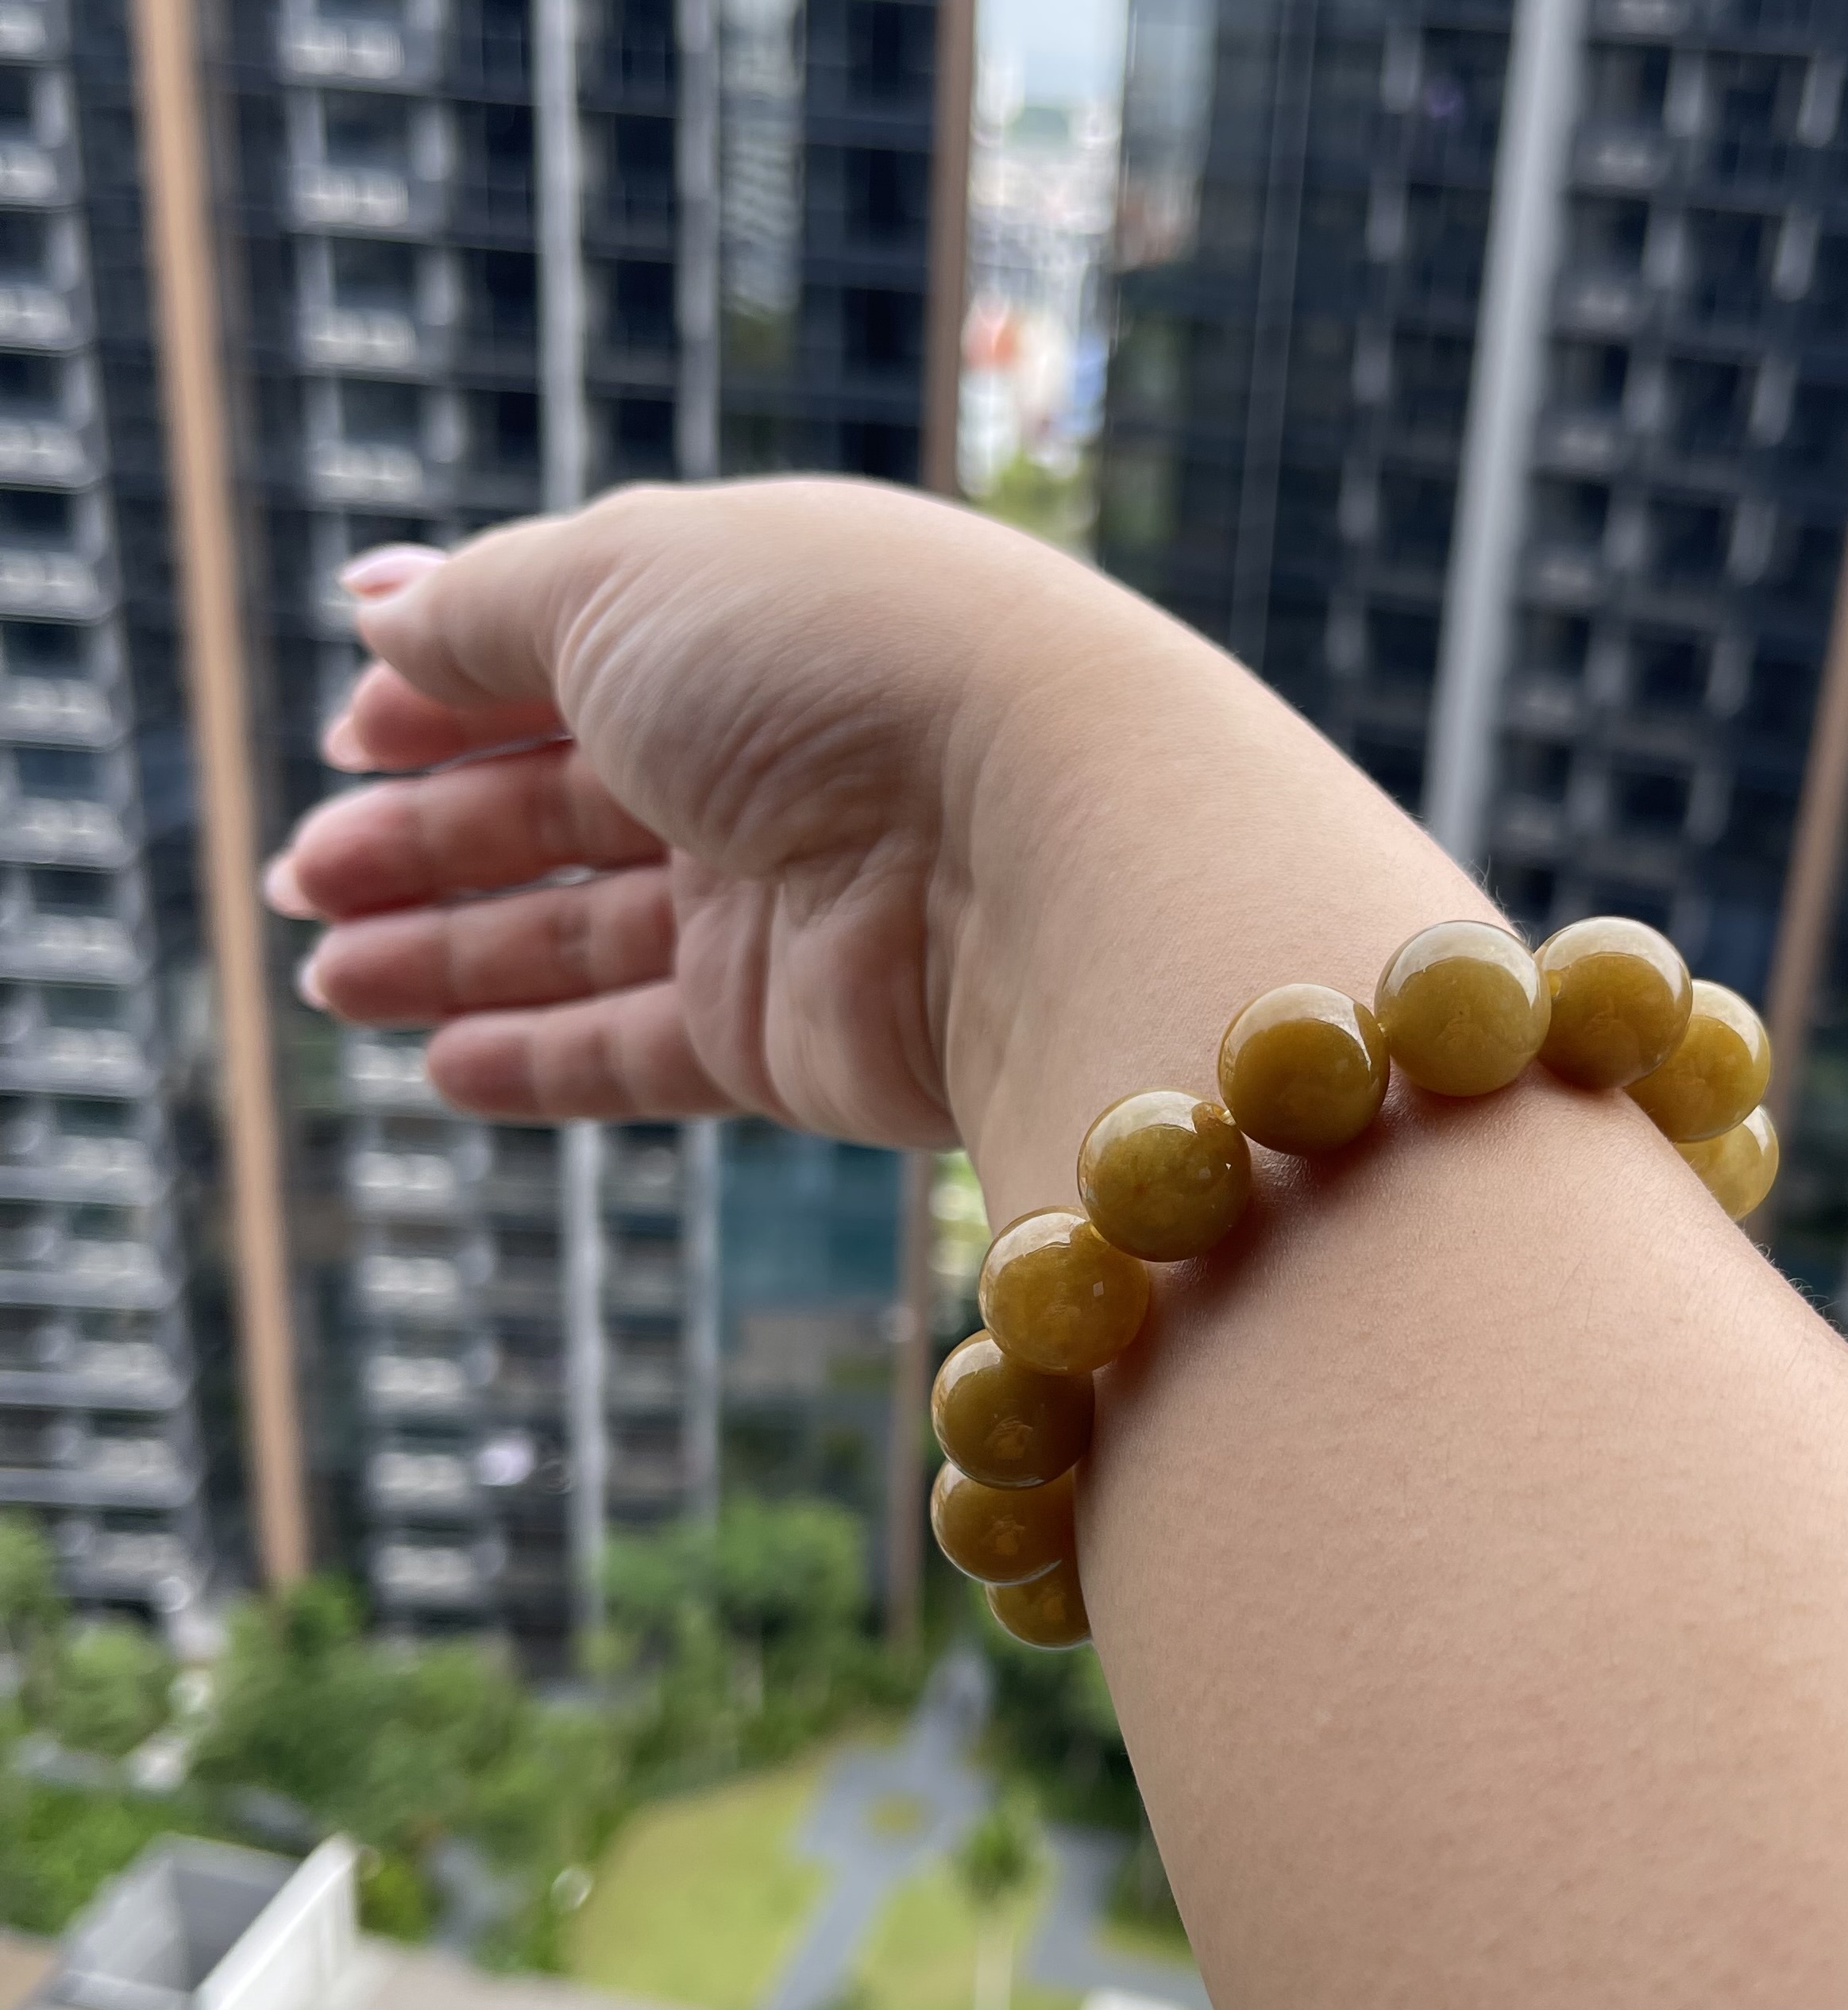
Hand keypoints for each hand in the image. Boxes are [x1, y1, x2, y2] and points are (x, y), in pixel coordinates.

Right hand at [276, 479, 1130, 1147]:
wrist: (1029, 844)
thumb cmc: (831, 667)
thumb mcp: (622, 583)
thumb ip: (485, 606)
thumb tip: (376, 601)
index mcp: (745, 623)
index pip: (571, 660)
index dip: (449, 697)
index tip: (346, 734)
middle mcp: (772, 766)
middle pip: (564, 809)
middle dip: (423, 841)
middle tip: (300, 877)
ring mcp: (784, 909)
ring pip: (586, 939)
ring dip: (450, 956)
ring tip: (326, 979)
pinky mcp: (796, 1038)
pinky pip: (645, 1054)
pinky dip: (542, 1064)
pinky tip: (439, 1069)